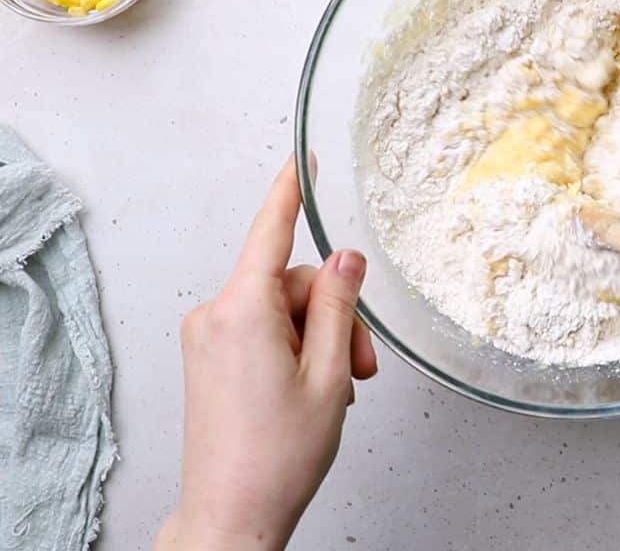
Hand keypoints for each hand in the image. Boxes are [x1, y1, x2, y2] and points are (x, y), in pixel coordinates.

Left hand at [154, 158, 377, 550]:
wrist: (231, 514)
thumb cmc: (277, 458)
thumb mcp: (330, 374)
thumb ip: (339, 305)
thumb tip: (345, 257)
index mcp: (242, 312)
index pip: (270, 231)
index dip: (291, 190)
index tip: (302, 157)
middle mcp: (215, 316)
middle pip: (293, 282)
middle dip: (335, 316)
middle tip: (360, 366)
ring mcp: (207, 337)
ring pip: (283, 308)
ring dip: (320, 339)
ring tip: (339, 387)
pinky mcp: (209, 355)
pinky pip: (262, 327)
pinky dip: (295, 347)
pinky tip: (311, 385)